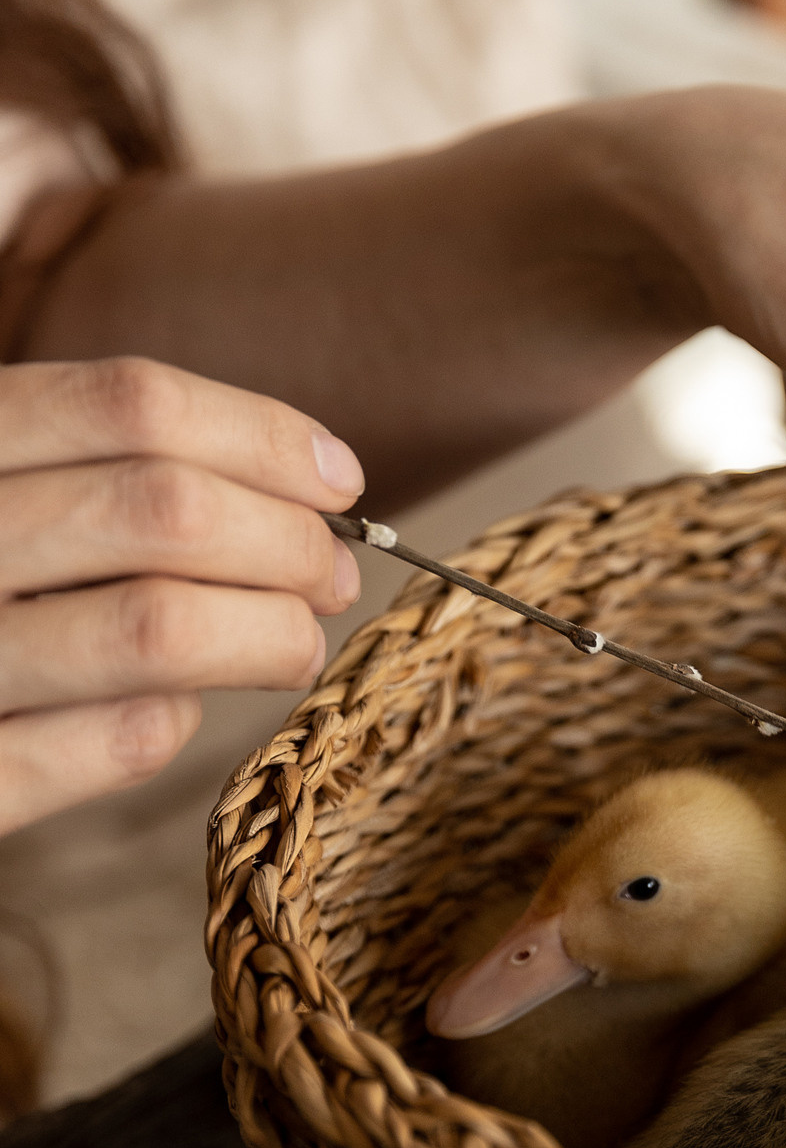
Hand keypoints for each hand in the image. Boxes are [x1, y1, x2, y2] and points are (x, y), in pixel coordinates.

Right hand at [0, 358, 363, 833]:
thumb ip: (84, 467)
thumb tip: (297, 485)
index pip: (128, 403)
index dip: (262, 437)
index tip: (340, 481)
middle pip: (164, 510)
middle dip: (287, 542)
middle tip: (332, 574)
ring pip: (154, 627)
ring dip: (264, 633)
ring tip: (294, 642)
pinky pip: (100, 745)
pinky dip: (168, 722)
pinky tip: (178, 709)